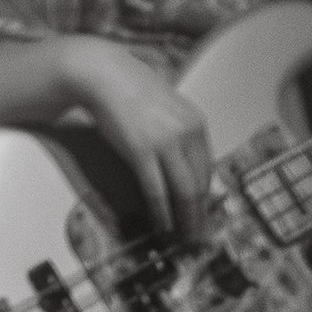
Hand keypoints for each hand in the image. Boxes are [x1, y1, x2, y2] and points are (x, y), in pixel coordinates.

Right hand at [59, 38, 215, 244]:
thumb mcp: (167, 107)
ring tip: (185, 238)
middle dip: (201, 214)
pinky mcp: (141, 151)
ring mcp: (165, 142)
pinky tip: (163, 225)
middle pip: (200, 183)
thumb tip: (187, 165)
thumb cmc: (132, 89)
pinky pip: (157, 190)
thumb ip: (180, 132)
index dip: (206, 197)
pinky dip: (162, 213)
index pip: (207, 169)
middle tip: (200, 237)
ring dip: (186, 220)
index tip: (205, 214)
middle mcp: (186, 132)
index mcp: (195, 122)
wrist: (103, 74)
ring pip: (184, 192)